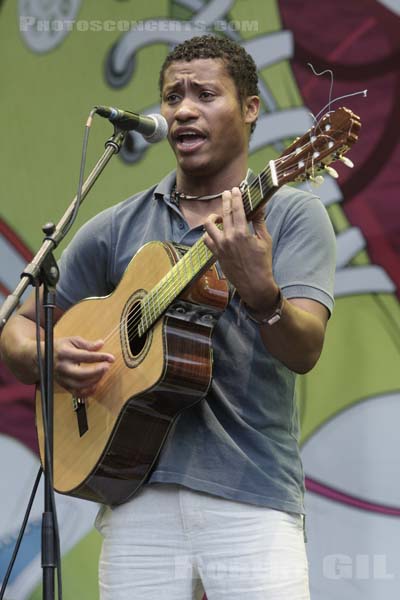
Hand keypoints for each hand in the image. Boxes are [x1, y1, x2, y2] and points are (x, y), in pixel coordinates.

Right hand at [53, 336, 114, 396]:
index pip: (85, 356)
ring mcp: (63, 378)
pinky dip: (88, 392)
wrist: (41, 358)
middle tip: (107, 366)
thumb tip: (101, 344)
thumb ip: (87, 344)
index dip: (100, 357)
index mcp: (65, 354)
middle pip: (82, 374)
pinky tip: (96, 385)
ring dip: (95, 380)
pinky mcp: (64, 386)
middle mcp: (63, 368)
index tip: (111, 358)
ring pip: (80, 385)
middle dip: (97, 371)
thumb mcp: (72, 341)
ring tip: (102, 373)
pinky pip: (77, 393)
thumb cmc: (59, 348)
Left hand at [203, 187, 278, 311]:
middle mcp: (228, 238)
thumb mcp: (264, 240)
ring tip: (219, 215)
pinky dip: (209, 233)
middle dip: (225, 201)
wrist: (254, 284)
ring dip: (213, 217)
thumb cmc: (262, 263)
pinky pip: (206, 240)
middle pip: (224, 213)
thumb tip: (260, 206)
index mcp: (242, 233)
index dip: (235, 197)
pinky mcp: (216, 254)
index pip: (237, 209)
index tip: (235, 189)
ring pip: (209, 225)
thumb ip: (259, 221)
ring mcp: (220, 246)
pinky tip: (215, 231)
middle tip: (226, 193)